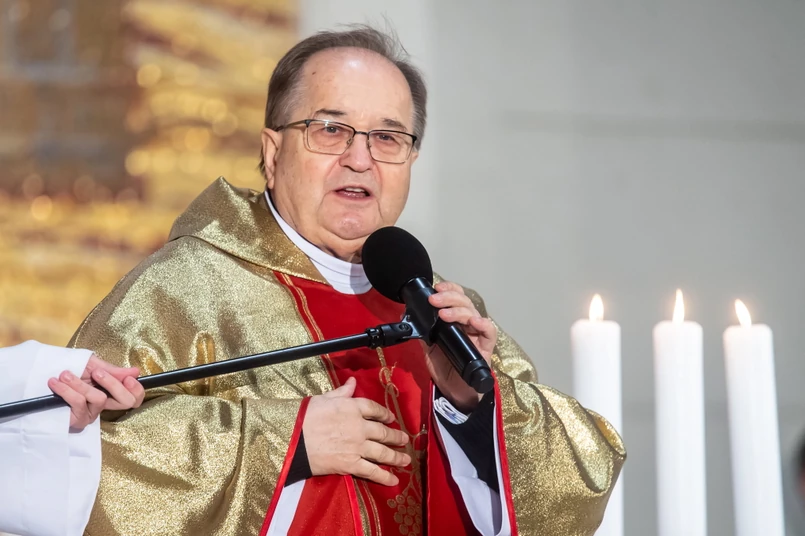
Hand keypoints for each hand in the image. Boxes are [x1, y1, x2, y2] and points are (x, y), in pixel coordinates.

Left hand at [47, 353, 144, 430]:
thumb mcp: (92, 365)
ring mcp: (90, 415)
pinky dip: (67, 391)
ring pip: (99, 398)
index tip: (128, 377)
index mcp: (109, 393)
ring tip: (64, 375)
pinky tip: (56, 383)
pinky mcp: (76, 421)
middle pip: (126, 401)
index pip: (134, 398)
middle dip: (114, 384)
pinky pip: (79, 403)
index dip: (136, 389)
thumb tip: (136, 371)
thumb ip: (113, 370)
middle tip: (97, 372)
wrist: (40, 377)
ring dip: (80, 384)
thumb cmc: (68, 371)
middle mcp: (103, 406)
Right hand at [303, 377, 410, 485]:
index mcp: (352, 407)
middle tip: (404, 439)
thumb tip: (353, 382)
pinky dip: (384, 477)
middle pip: (382, 432)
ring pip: (382, 452)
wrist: (293, 439)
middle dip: (395, 436)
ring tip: (405, 459)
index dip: (385, 413)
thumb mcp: (324, 398)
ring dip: (396, 457)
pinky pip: (372, 471)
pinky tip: (394, 481)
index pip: (374, 409)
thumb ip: (342, 392)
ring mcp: (357, 446)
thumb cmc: (305, 416)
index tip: (391, 417)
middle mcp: (359, 426)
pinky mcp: (350, 464)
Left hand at [423, 281, 497, 412]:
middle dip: (449, 298)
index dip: (449, 290)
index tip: (436, 288)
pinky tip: (474, 322)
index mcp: (456, 322)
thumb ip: (423, 333)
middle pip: (465, 303)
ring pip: (474, 313)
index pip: (456, 299)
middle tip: (434, 300)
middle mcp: (468, 325)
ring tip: (444, 314)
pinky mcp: (486, 348)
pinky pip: (490, 332)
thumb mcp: (429, 349)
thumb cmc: (445, 369)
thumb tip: (408, 318)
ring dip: (459, 310)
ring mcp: (478, 336)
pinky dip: (483, 324)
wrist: (454, 393)